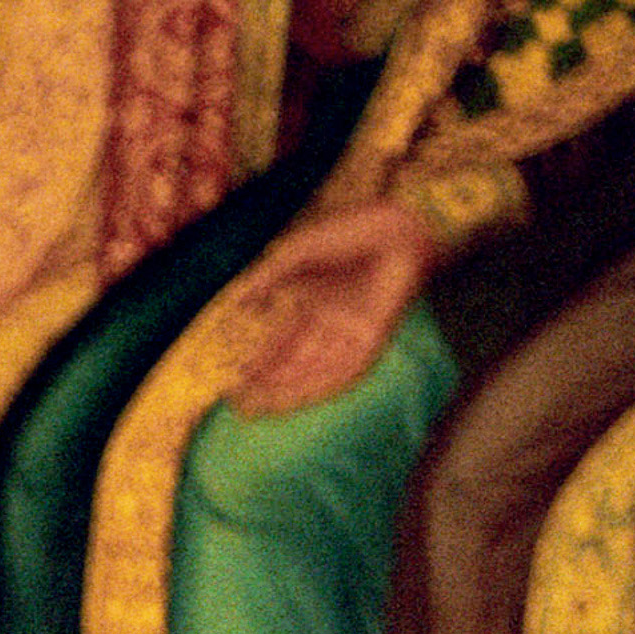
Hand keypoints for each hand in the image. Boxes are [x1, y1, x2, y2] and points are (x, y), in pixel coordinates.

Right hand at [234, 197, 435, 416]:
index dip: (262, 361)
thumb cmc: (351, 229)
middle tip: (241, 404)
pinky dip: (318, 385)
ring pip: (316, 370)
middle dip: (269, 383)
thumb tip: (236, 303)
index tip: (236, 380)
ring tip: (259, 405)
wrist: (398, 227)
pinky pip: (342, 371)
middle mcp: (333, 321)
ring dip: (287, 389)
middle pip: (297, 362)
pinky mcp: (372, 340)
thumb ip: (265, 279)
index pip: (284, 340)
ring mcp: (352, 332)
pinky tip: (294, 397)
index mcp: (317, 300)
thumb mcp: (296, 252)